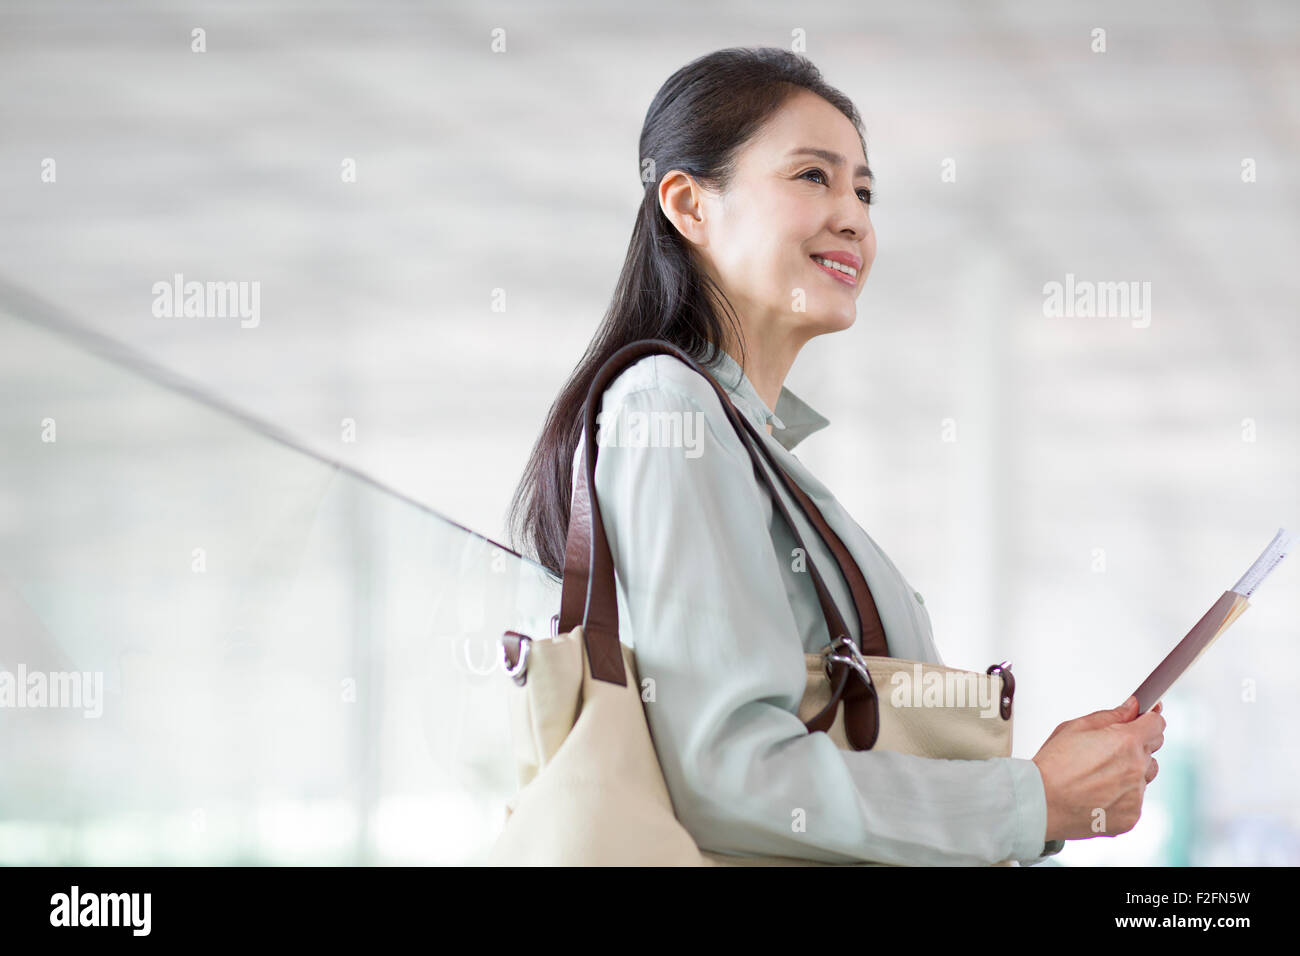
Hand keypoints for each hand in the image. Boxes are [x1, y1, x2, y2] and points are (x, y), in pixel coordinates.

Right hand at [1031, 696, 1164, 841]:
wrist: (1041, 802)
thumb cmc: (1052, 766)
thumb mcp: (1076, 727)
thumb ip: (1110, 715)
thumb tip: (1132, 707)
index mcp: (1126, 741)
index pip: (1157, 724)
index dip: (1148, 720)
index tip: (1144, 720)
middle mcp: (1136, 768)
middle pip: (1152, 749)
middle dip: (1136, 745)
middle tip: (1108, 750)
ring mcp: (1136, 795)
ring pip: (1145, 776)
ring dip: (1132, 771)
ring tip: (1100, 775)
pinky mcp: (1131, 816)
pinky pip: (1135, 800)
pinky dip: (1121, 796)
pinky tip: (1098, 793)